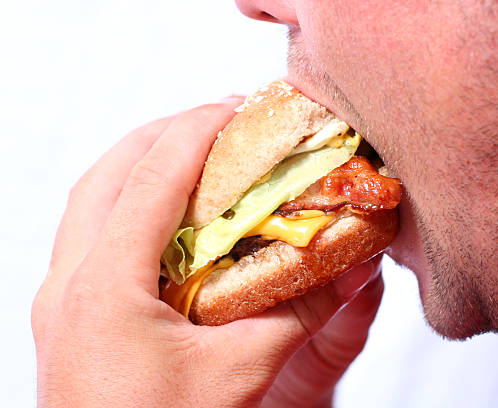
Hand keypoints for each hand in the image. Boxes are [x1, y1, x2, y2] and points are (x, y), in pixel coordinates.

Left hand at [32, 98, 383, 406]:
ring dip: (139, 163)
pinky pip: (86, 231)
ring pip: (89, 199)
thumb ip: (298, 311)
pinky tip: (160, 211)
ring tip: (189, 149)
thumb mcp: (240, 374)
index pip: (153, 177)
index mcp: (106, 287)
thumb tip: (351, 264)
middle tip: (216, 120)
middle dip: (164, 134)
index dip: (197, 131)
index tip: (235, 106)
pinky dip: (124, 201)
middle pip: (108, 173)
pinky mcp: (65, 315)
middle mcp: (69, 283)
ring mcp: (59, 299)